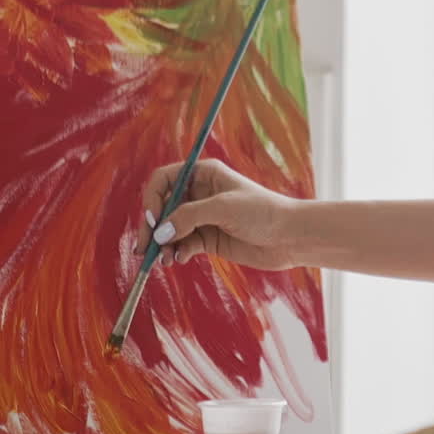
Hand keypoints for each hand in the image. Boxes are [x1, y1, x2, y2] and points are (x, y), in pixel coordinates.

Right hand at [135, 159, 300, 269]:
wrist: (288, 237)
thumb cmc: (262, 211)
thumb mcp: (223, 208)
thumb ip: (189, 217)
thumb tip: (160, 233)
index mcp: (202, 174)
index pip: (164, 180)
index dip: (154, 199)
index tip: (154, 220)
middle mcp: (199, 193)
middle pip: (162, 207)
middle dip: (153, 227)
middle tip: (144, 249)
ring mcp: (202, 217)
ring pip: (170, 229)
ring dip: (162, 244)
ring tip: (163, 260)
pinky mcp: (207, 238)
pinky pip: (182, 244)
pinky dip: (176, 252)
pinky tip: (179, 259)